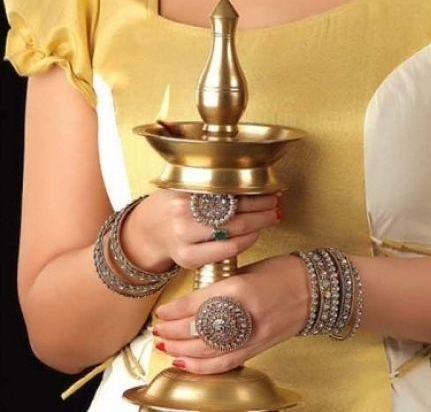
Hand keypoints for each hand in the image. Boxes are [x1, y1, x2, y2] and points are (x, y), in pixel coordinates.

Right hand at [120, 190, 281, 272]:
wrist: (148, 232)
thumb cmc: (174, 206)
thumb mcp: (184, 187)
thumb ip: (209, 184)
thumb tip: (249, 177)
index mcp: (184, 191)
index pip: (227, 190)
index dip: (253, 190)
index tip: (270, 188)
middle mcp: (183, 214)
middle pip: (234, 210)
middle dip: (262, 206)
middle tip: (277, 202)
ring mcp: (185, 238)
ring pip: (234, 230)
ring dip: (259, 223)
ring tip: (273, 216)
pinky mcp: (187, 259)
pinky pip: (227, 249)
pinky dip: (246, 241)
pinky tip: (255, 234)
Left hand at [152, 253, 310, 372]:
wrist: (315, 289)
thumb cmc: (282, 272)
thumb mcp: (248, 269)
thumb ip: (222, 286)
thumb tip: (194, 301)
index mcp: (240, 287)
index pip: (197, 304)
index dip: (174, 311)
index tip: (161, 312)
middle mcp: (245, 314)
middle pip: (198, 331)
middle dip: (173, 333)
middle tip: (157, 331)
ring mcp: (253, 334)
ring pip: (208, 351)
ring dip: (182, 352)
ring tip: (165, 347)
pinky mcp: (259, 348)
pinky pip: (225, 363)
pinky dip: (202, 367)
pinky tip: (186, 364)